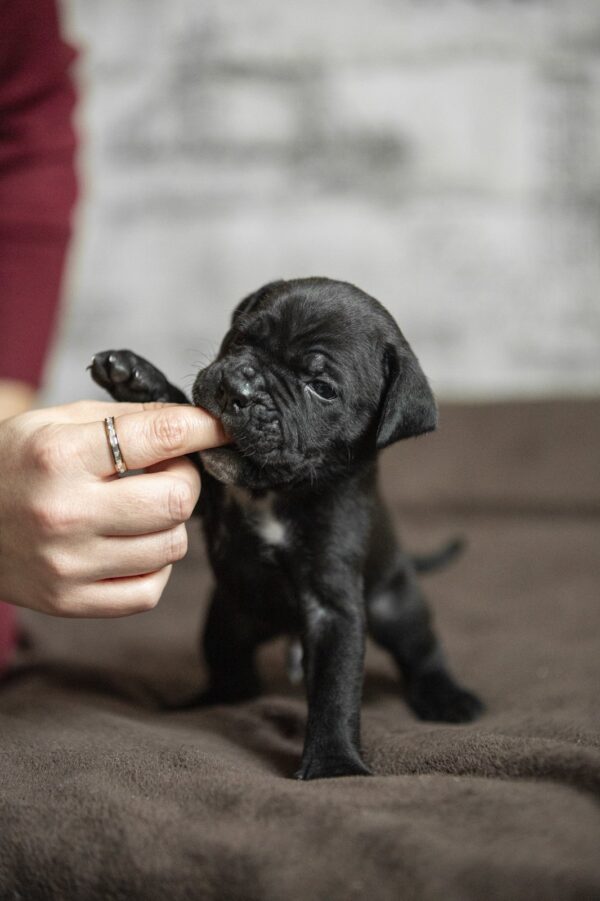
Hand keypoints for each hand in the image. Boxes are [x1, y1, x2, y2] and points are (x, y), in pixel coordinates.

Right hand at [0, 400, 226, 616]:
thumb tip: (192, 423)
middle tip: (163, 472)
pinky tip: (131, 545)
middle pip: (179, 499)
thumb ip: (124, 418)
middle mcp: (66, 512)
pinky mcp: (70, 601)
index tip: (220, 428)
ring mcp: (68, 564)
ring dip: (169, 522)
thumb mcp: (53, 421)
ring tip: (139, 508)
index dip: (204, 429)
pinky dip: (154, 565)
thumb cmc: (10, 464)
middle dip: (185, 479)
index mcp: (60, 455)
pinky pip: (150, 590)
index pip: (160, 437)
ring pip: (173, 546)